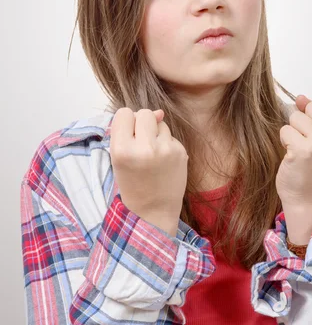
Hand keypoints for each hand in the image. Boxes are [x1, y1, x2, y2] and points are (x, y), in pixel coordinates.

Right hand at [110, 108, 188, 236]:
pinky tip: (163, 162)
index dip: (125, 122)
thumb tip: (159, 112)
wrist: (153, 211)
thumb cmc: (131, 183)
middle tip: (140, 142)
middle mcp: (145, 147)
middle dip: (142, 123)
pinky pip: (171, 136)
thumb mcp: (118, 159)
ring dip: (156, 134)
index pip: (124, 113)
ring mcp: (165, 150)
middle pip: (145, 113)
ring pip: (160, 123)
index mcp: (122, 150)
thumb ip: (129, 132)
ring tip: (152, 156)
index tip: (127, 135)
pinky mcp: (180, 152)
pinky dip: (166, 144)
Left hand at [276, 96, 311, 212]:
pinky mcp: (303, 150)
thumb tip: (300, 97)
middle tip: (310, 145)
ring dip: (294, 132)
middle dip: (305, 123)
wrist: (307, 197)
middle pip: (311, 106)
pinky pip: (285, 130)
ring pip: (296, 116)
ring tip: (302, 150)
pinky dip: (285, 141)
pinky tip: (293, 156)